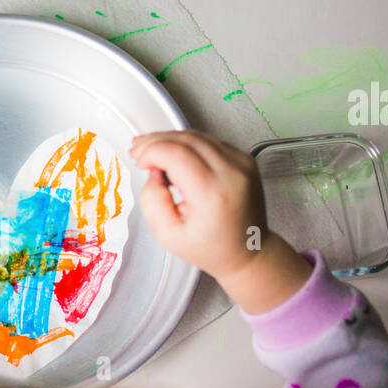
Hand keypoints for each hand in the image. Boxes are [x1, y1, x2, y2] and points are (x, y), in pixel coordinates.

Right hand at [130, 130, 311, 313]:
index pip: (176, 154)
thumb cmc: (212, 248)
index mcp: (213, 194)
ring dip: (170, 139)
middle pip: (186, 139)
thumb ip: (152, 202)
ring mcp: (242, 164)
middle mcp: (232, 174)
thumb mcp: (168, 236)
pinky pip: (209, 141)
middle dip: (156, 141)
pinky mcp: (244, 159)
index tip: (139, 161)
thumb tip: (153, 172)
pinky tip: (173, 152)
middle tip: (138, 150)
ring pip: (197, 136)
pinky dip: (187, 143)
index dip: (151, 151)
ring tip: (151, 150)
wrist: (249, 250)